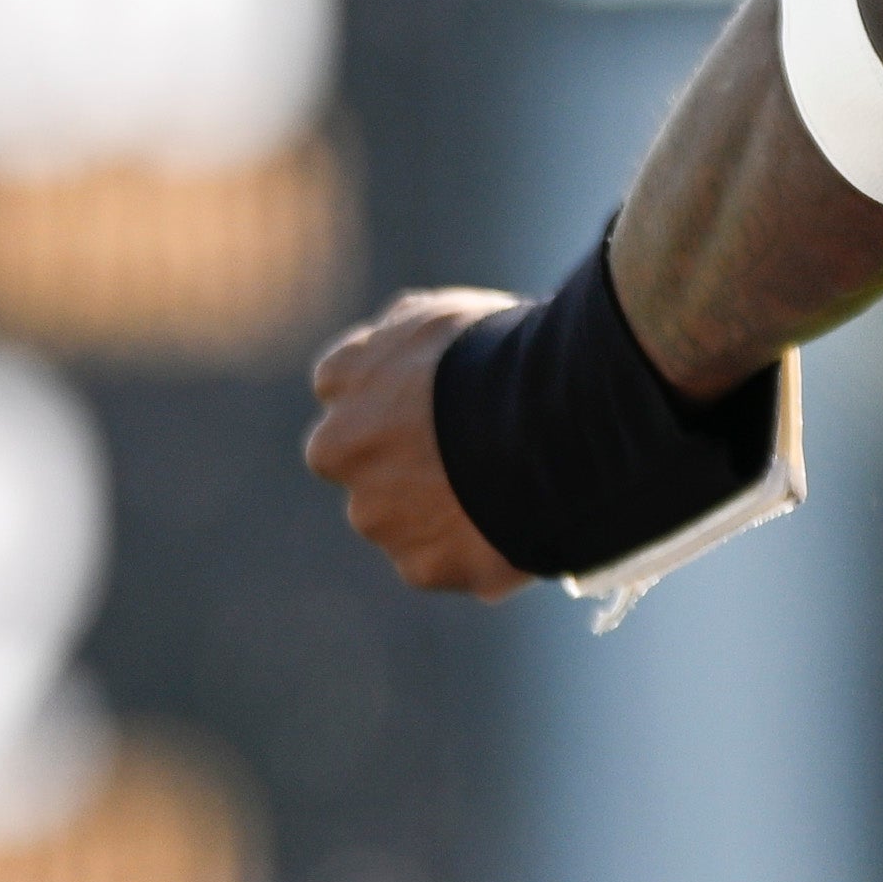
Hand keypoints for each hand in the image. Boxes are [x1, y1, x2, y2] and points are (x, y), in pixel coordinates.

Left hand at [301, 289, 532, 597]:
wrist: (545, 422)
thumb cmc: (498, 353)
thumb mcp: (443, 315)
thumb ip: (403, 334)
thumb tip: (397, 339)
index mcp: (341, 379)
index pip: (349, 390)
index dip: (401, 396)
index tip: (445, 398)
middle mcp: (337, 452)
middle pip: (370, 464)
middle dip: (409, 462)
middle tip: (477, 448)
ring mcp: (377, 515)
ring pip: (407, 520)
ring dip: (445, 510)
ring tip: (515, 487)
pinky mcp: (422, 566)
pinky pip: (451, 561)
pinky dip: (480, 549)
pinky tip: (524, 521)